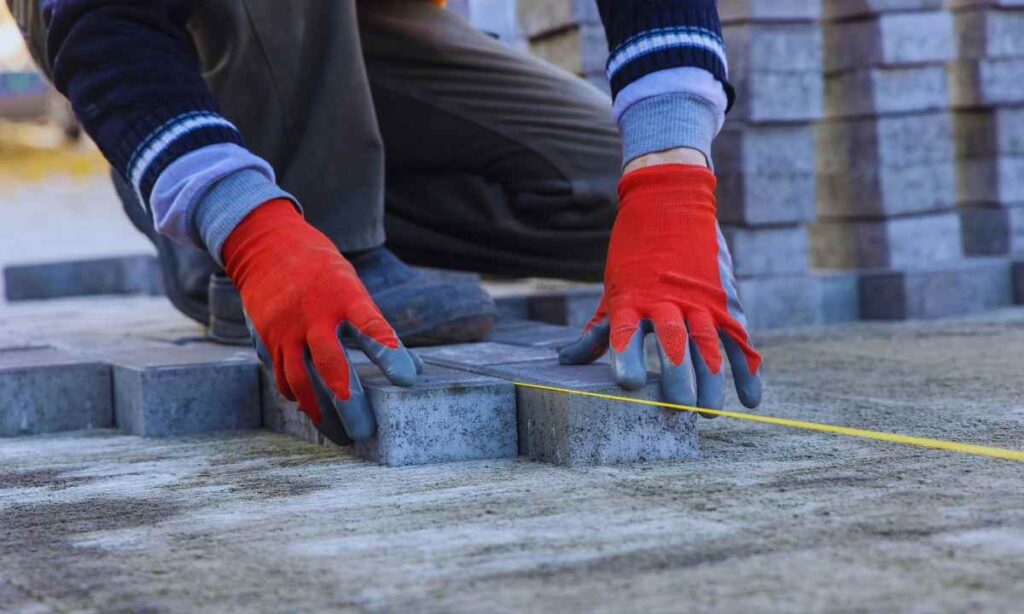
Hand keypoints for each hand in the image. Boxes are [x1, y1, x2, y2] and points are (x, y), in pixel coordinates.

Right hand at [223, 199, 418, 441]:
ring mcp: (285, 328)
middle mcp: (313, 314)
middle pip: (331, 363)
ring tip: (340, 435)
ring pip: (300, 380)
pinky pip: (281, 377)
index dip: (390, 353)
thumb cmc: (323, 272)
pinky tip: (313, 410)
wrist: (267, 247)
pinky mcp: (265, 339)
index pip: (370, 326)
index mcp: (343, 295)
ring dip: (321, 412)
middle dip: (349, 402)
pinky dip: (298, 397)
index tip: (407, 380)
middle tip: (366, 432)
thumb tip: (414, 369)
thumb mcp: (354, 288)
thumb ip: (378, 329)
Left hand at [559, 164, 761, 413]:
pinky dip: (748, 369)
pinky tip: (749, 399)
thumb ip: (597, 331)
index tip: (628, 385)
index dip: (626, 358)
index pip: (627, 332)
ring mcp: (699, 298)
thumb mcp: (613, 289)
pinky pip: (739, 338)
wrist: (669, 200)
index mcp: (633, 297)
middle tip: (678, 408)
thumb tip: (566, 361)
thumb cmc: (634, 254)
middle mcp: (667, 299)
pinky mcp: (724, 299)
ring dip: (711, 379)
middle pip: (674, 342)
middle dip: (677, 377)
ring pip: (708, 342)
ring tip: (708, 411)